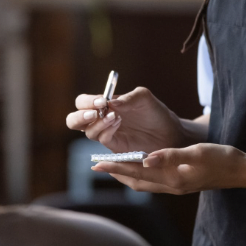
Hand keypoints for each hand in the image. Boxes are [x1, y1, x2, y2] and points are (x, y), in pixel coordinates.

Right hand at [65, 87, 186, 152]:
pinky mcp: (115, 147)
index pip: (82, 102)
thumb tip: (109, 103)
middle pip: (74, 120)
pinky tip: (118, 123)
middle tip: (94, 113)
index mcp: (104, 105)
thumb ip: (128, 97)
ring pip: (87, 132)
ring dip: (97, 123)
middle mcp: (101, 120)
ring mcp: (107, 135)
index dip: (87, 101)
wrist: (171, 134)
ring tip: (116, 117)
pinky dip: (107, 131)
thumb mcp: (144, 98)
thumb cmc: (156, 113)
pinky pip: (102, 140)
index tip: (101, 101)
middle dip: (79, 117)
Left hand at [90, 143, 245, 194]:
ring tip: (112, 164)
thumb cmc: (222, 159)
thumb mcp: (197, 153)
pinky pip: (154, 179)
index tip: (98, 163)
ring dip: (127, 173)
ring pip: (144, 182)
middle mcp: (172, 185)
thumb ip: (171, 156)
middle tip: (97, 164)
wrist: (241, 171)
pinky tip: (139, 162)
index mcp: (173, 179)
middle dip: (116, 172)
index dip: (116, 168)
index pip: (137, 173)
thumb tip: (145, 158)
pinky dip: (141, 172)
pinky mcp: (181, 181)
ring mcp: (177, 185)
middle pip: (136, 181)